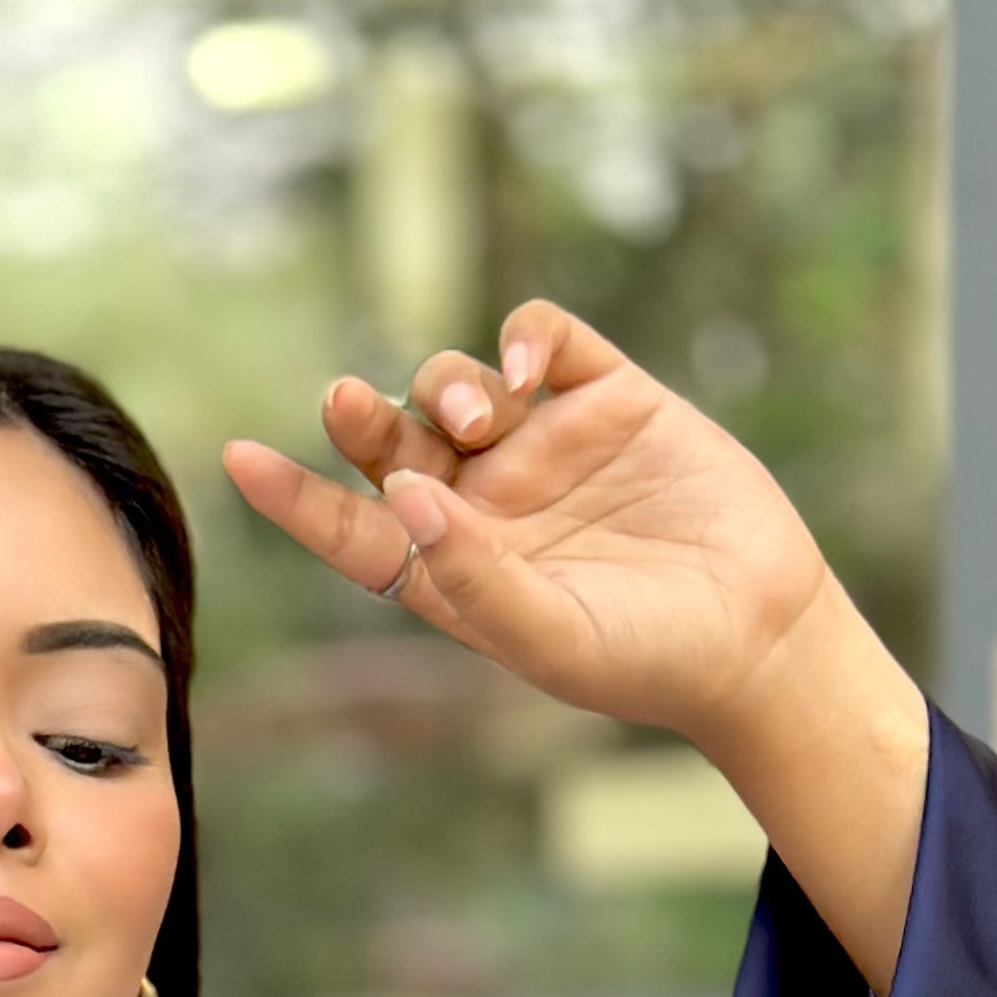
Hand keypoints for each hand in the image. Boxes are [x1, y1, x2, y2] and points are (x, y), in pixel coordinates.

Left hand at [224, 301, 930, 990]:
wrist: (757, 630)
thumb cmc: (647, 659)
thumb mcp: (551, 638)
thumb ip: (473, 576)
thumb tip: (401, 497)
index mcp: (450, 571)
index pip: (350, 529)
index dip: (295, 497)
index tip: (239, 460)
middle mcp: (484, 502)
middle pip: (391, 441)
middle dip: (361, 418)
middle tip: (345, 405)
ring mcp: (542, 445)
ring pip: (455, 383)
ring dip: (448, 385)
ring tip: (484, 418)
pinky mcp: (607, 396)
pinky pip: (541, 339)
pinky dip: (522, 338)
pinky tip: (527, 370)